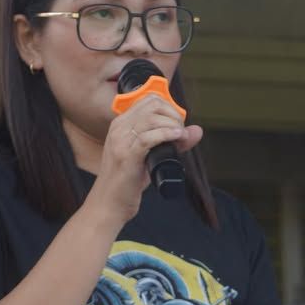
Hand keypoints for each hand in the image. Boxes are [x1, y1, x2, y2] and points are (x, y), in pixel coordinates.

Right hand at [86, 93, 202, 223]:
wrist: (108, 204)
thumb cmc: (128, 181)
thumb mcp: (149, 157)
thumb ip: (170, 141)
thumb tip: (196, 131)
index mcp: (121, 124)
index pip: (148, 99)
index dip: (169, 107)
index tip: (178, 123)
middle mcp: (119, 128)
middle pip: (152, 105)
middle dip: (173, 115)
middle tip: (181, 132)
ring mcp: (120, 141)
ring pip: (151, 118)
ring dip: (173, 125)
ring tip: (181, 138)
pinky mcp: (126, 156)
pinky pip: (148, 137)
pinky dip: (166, 135)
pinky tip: (177, 138)